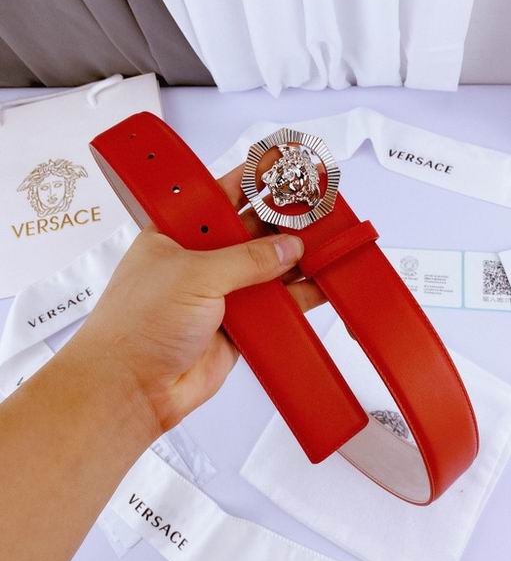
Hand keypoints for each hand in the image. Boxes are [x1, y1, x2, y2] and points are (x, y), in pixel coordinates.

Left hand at [68, 165, 324, 440]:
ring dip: (295, 262)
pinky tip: (318, 288)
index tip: (285, 171)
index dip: (253, 183)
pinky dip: (297, 300)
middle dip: (283, 224)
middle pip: (250, 234)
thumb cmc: (137, 325)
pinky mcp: (236, 328)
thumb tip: (286, 247)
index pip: (220, 198)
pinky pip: (273, 309)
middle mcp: (198, 261)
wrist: (132, 388)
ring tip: (327, 247)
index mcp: (177, 234)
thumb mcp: (194, 275)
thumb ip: (246, 259)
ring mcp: (218, 295)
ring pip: (266, 272)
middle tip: (318, 212)